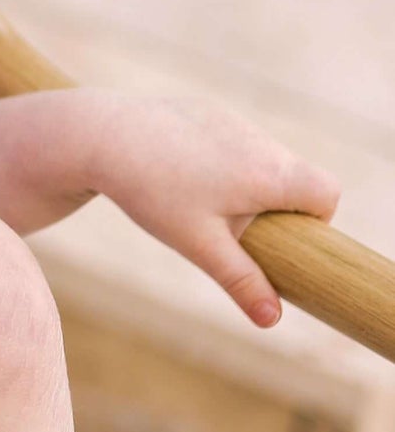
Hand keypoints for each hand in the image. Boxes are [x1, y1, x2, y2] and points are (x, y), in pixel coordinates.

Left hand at [85, 91, 340, 328]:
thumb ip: (241, 280)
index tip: (280, 237)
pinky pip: (233, 142)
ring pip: (265, 158)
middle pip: (298, 177)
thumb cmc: (153, 193)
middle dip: (278, 207)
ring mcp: (234, 121)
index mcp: (269, 173)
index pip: (327, 192)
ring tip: (202, 201)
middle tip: (234, 228)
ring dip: (250, 184)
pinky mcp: (208, 111)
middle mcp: (260, 142)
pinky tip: (182, 172)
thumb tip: (272, 320)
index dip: (316, 220)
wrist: (103, 135)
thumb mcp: (199, 245)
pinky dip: (223, 161)